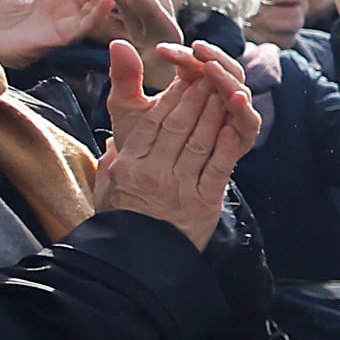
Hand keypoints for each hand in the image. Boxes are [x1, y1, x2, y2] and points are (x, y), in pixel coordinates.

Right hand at [94, 39, 258, 245]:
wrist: (137, 262)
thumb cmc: (123, 222)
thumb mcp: (107, 186)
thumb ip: (113, 160)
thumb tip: (115, 140)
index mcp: (128, 165)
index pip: (152, 123)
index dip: (170, 99)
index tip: (183, 80)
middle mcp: (152, 172)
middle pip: (177, 126)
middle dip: (194, 98)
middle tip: (208, 77)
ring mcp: (178, 188)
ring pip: (198, 142)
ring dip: (212, 115)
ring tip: (223, 94)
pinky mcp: (202, 203)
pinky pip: (216, 169)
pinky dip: (225, 147)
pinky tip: (231, 128)